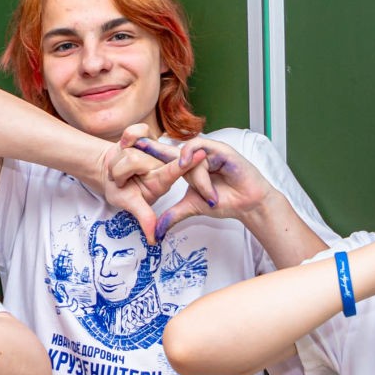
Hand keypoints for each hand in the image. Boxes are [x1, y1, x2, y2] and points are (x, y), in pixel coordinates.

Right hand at [90, 124, 194, 241]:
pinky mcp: (144, 134)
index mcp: (162, 179)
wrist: (106, 172)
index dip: (188, 164)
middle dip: (123, 172)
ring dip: (117, 165)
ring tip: (120, 171)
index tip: (202, 156)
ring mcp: (152, 147)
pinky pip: (134, 132)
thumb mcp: (131, 204)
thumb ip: (145, 218)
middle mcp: (160, 162)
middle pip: (139, 161)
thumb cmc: (120, 190)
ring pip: (130, 152)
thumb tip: (154, 240)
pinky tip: (123, 146)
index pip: (176, 170)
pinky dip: (125, 138)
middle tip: (120, 181)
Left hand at [127, 133, 279, 239]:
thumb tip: (156, 231)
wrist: (248, 202)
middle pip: (169, 149)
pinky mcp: (221, 150)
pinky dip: (198, 164)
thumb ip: (173, 215)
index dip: (147, 154)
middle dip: (151, 146)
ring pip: (189, 158)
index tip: (126, 150)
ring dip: (196, 178)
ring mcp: (208, 151)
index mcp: (187, 167)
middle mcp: (195, 157)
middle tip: (132, 142)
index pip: (163, 158)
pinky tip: (194, 169)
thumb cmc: (225, 200)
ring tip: (208, 195)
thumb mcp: (193, 207)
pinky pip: (202, 153)